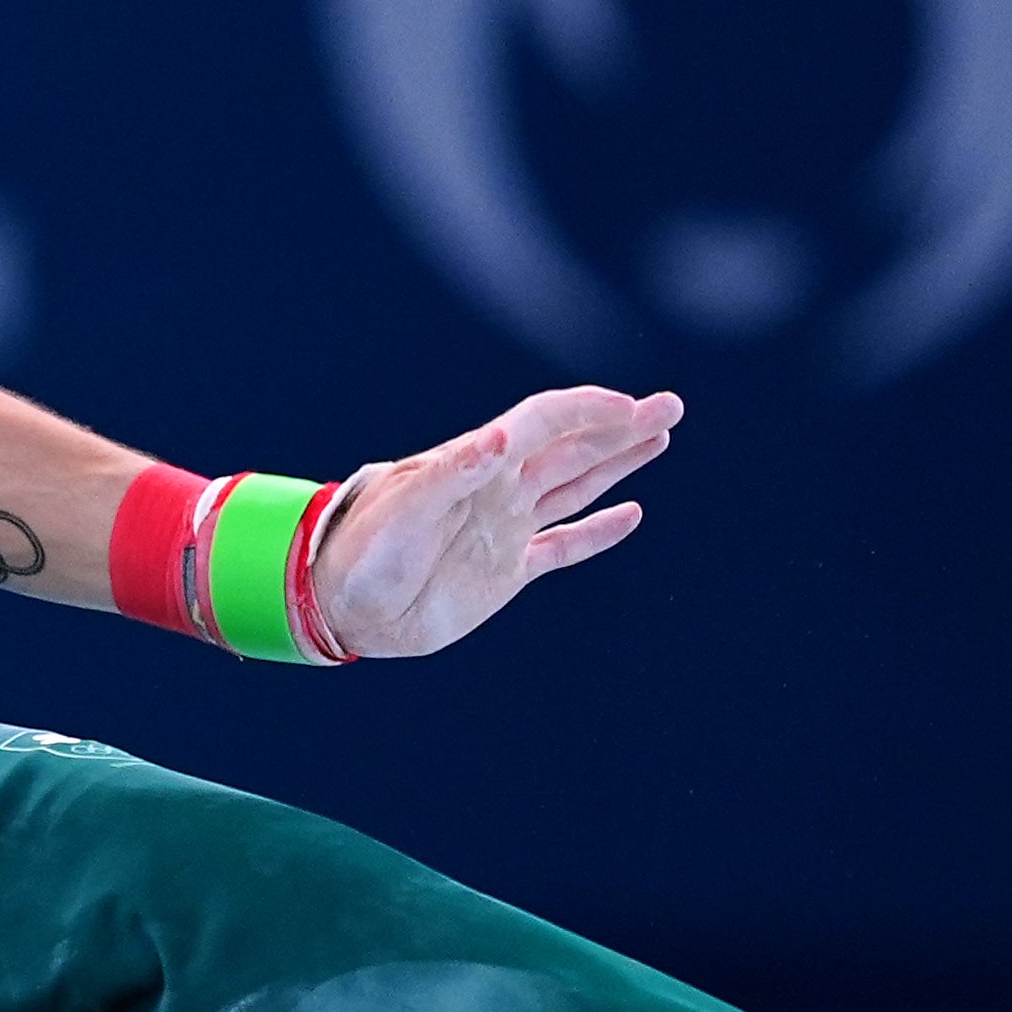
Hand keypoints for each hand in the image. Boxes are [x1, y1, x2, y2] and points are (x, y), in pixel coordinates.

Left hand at [315, 388, 679, 659]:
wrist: (341, 604)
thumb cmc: (362, 549)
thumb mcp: (404, 506)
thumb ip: (454, 472)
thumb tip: (503, 438)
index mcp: (478, 464)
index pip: (545, 424)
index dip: (589, 411)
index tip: (633, 408)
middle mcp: (499, 490)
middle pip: (573, 448)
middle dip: (622, 427)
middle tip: (670, 406)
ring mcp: (505, 529)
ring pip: (575, 487)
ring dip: (618, 463)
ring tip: (659, 437)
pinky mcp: (505, 571)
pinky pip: (562, 546)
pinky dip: (597, 532)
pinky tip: (630, 515)